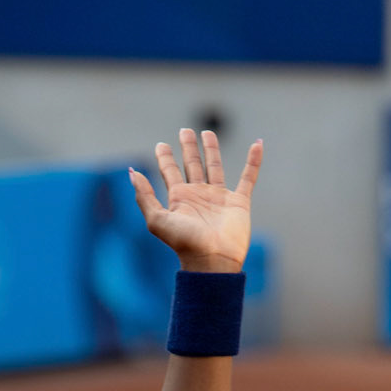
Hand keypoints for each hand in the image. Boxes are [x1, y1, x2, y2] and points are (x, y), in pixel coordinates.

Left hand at [129, 129, 262, 273]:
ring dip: (211, 150)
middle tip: (185, 130)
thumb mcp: (157, 220)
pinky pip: (248, 177)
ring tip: (207, 132)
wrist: (212, 259)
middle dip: (188, 147)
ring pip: (215, 166)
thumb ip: (144, 196)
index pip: (170, 172)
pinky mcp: (239, 202)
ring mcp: (219, 197)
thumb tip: (132, 173)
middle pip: (192, 164)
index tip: (161, 144)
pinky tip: (258, 144)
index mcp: (179, 198)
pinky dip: (254, 161)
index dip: (165, 158)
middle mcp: (198, 195)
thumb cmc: (184, 243)